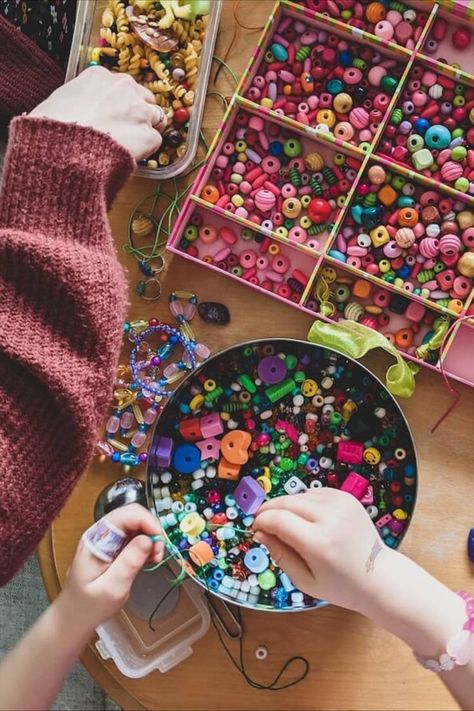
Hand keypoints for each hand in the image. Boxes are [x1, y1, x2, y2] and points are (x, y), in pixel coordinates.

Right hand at [29, 66, 166, 159]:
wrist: (66, 149)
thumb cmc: (54, 127)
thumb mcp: (56, 102)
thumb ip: (73, 101)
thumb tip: (69, 111)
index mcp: (99, 76)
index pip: (119, 85)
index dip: (117, 102)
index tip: (111, 114)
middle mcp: (124, 87)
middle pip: (143, 97)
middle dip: (137, 112)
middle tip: (126, 129)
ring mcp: (139, 111)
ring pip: (155, 116)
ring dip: (146, 129)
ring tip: (132, 144)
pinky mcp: (148, 136)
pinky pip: (156, 140)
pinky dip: (148, 149)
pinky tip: (134, 155)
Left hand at [61, 503, 163, 629]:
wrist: (74, 616)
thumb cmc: (89, 606)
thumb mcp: (111, 588)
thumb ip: (129, 563)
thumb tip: (148, 539)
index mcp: (96, 539)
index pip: (125, 515)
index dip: (146, 522)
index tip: (159, 541)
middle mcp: (101, 533)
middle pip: (133, 515)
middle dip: (151, 529)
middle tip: (158, 553)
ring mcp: (108, 538)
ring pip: (136, 523)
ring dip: (150, 537)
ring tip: (153, 559)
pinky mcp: (115, 546)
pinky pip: (135, 535)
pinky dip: (147, 544)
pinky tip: (148, 559)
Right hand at [253, 488, 388, 612]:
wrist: (379, 576)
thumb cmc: (341, 585)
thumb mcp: (304, 580)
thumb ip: (279, 554)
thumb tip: (259, 533)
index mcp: (319, 543)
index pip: (278, 519)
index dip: (261, 521)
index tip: (255, 530)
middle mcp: (330, 518)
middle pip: (286, 502)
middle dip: (268, 510)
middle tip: (263, 523)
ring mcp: (341, 503)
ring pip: (298, 495)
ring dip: (286, 506)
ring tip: (287, 525)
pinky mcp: (347, 497)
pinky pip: (314, 493)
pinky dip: (304, 502)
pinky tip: (306, 518)